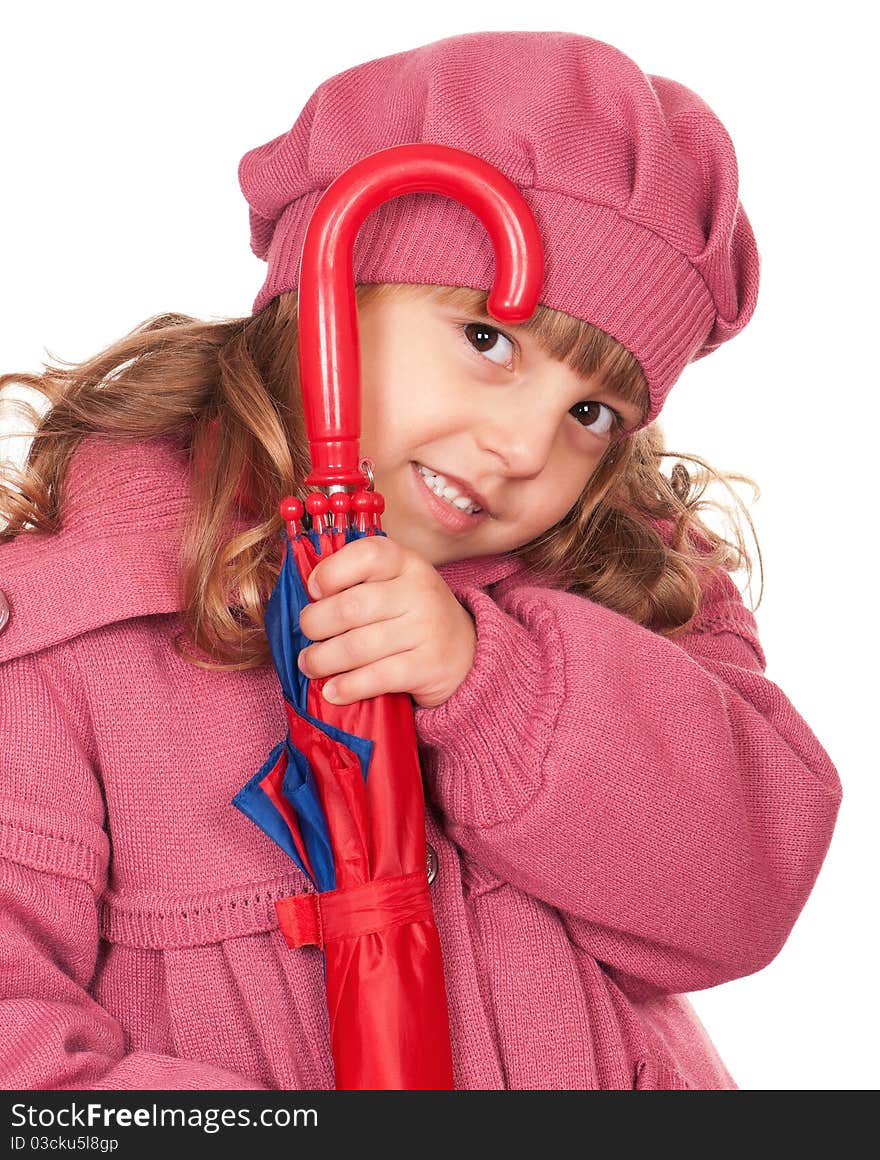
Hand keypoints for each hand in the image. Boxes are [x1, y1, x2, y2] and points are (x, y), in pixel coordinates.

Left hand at [296, 535, 476, 708]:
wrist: (467, 653)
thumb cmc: (413, 615)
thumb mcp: (396, 584)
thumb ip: (358, 582)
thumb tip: (303, 598)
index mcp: (407, 563)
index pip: (368, 554)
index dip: (331, 571)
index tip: (313, 590)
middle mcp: (420, 592)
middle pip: (353, 606)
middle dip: (316, 623)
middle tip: (306, 634)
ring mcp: (427, 629)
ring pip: (359, 646)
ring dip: (323, 659)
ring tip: (309, 665)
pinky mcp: (429, 667)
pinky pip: (377, 677)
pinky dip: (348, 687)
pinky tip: (332, 691)